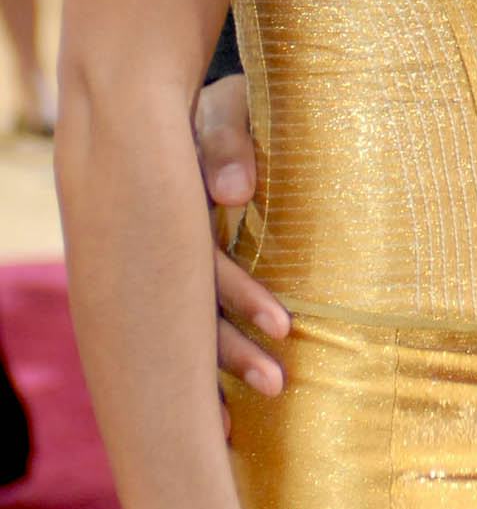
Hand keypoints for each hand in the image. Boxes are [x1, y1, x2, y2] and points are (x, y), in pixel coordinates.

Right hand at [198, 78, 288, 406]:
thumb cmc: (220, 106)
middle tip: (277, 385)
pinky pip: (190, 320)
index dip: (240, 298)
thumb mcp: (226, 108)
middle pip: (190, 309)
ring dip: (226, 360)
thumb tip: (234, 194)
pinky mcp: (178, 271)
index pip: (202, 265)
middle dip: (230, 353)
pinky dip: (206, 357)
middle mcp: (160, 245)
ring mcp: (166, 261)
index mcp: (168, 208)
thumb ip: (229, 142)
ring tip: (269, 393)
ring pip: (191, 321)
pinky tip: (225, 405)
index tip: (285, 327)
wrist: (192, 104)